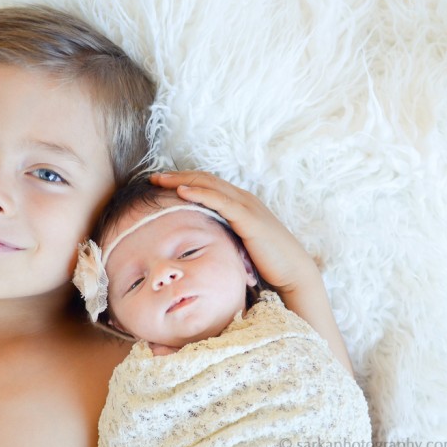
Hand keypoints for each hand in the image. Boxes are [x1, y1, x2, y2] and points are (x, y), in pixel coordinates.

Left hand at [150, 170, 311, 293]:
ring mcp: (247, 207)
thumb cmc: (266, 263)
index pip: (208, 185)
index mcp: (241, 204)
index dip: (184, 180)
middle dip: (178, 175)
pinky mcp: (248, 219)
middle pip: (205, 179)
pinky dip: (200, 194)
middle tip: (153, 176)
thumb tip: (202, 243)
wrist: (292, 271)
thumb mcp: (239, 245)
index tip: (161, 183)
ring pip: (210, 185)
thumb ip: (223, 237)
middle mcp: (244, 199)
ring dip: (182, 180)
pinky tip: (181, 192)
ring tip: (159, 179)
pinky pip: (220, 201)